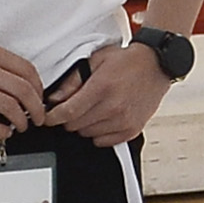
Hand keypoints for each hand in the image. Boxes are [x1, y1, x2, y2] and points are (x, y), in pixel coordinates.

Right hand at [0, 35, 53, 140]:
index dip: (39, 88)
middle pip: (24, 91)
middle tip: (38, 118)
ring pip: (10, 107)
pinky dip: (0, 130)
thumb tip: (13, 84)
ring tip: (21, 126)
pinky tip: (2, 132)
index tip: (40, 98)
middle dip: (37, 108)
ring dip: (21, 121)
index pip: (27, 71)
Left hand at [44, 44, 171, 148]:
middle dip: (70, 117)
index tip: (47, 118)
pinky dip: (98, 133)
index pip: (68, 112)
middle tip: (75, 105)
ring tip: (93, 108)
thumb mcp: (95, 61)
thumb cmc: (127, 61)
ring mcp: (123, 121)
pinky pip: (103, 141)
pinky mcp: (131, 130)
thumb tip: (54, 98)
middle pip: (75, 125)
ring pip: (87, 134)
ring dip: (84, 125)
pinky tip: (103, 118)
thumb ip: (72, 81)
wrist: (156, 65)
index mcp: (102, 87)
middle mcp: (113, 107)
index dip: (53, 117)